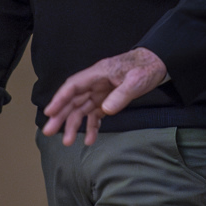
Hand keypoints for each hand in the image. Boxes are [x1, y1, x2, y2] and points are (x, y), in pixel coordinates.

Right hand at [42, 47, 166, 145]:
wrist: (156, 64)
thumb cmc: (146, 68)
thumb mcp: (136, 80)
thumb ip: (121, 95)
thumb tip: (105, 110)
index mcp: (98, 73)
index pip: (73, 86)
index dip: (59, 99)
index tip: (49, 113)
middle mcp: (95, 82)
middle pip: (73, 99)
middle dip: (60, 116)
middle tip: (49, 132)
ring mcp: (101, 91)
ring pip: (82, 109)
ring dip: (74, 124)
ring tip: (67, 142)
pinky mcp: (108, 99)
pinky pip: (95, 114)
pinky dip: (91, 126)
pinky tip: (89, 139)